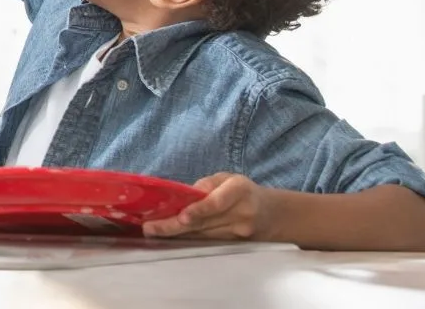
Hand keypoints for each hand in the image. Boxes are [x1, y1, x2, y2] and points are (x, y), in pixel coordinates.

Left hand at [142, 173, 275, 241]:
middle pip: (205, 223)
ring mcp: (241, 234)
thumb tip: (186, 194)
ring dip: (176, 235)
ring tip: (153, 231)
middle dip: (174, 226)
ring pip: (203, 236)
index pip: (217, 202)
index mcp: (240, 190)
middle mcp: (242, 214)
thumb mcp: (229, 178)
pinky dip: (189, 239)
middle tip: (150, 227)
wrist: (275, 215)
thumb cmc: (244, 192)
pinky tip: (171, 237)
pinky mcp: (237, 246)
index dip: (198, 210)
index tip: (181, 216)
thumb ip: (207, 184)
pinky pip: (208, 242)